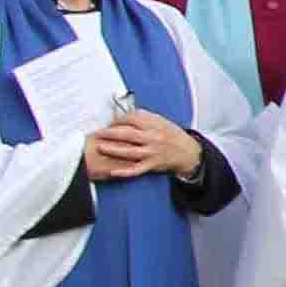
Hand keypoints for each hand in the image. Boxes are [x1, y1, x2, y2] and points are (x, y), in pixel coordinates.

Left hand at [83, 105, 198, 182]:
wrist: (188, 151)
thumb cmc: (171, 135)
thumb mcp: (161, 121)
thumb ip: (144, 117)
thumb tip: (123, 114)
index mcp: (155, 124)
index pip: (132, 119)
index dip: (118, 120)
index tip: (110, 123)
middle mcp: (153, 138)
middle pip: (128, 134)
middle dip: (110, 133)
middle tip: (98, 133)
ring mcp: (152, 152)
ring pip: (129, 152)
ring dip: (113, 150)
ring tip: (100, 147)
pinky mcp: (152, 165)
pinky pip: (136, 170)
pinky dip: (124, 172)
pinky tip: (112, 171)